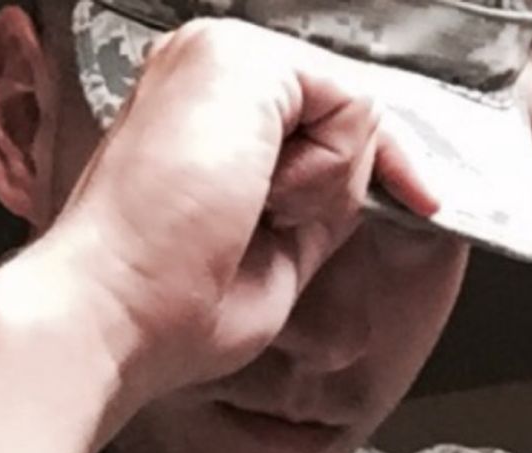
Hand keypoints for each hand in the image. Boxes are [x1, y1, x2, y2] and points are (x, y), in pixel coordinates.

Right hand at [29, 19, 439, 421]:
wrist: (112, 315)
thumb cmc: (164, 308)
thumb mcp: (271, 252)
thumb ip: (316, 200)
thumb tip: (372, 177)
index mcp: (198, 115)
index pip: (317, 117)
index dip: (369, 164)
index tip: (418, 202)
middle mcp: (203, 72)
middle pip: (339, 111)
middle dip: (338, 184)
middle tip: (263, 234)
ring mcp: (219, 58)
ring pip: (348, 110)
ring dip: (322, 189)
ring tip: (246, 220)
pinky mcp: (241, 63)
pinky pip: (350, 109)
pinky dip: (323, 175)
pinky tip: (260, 201)